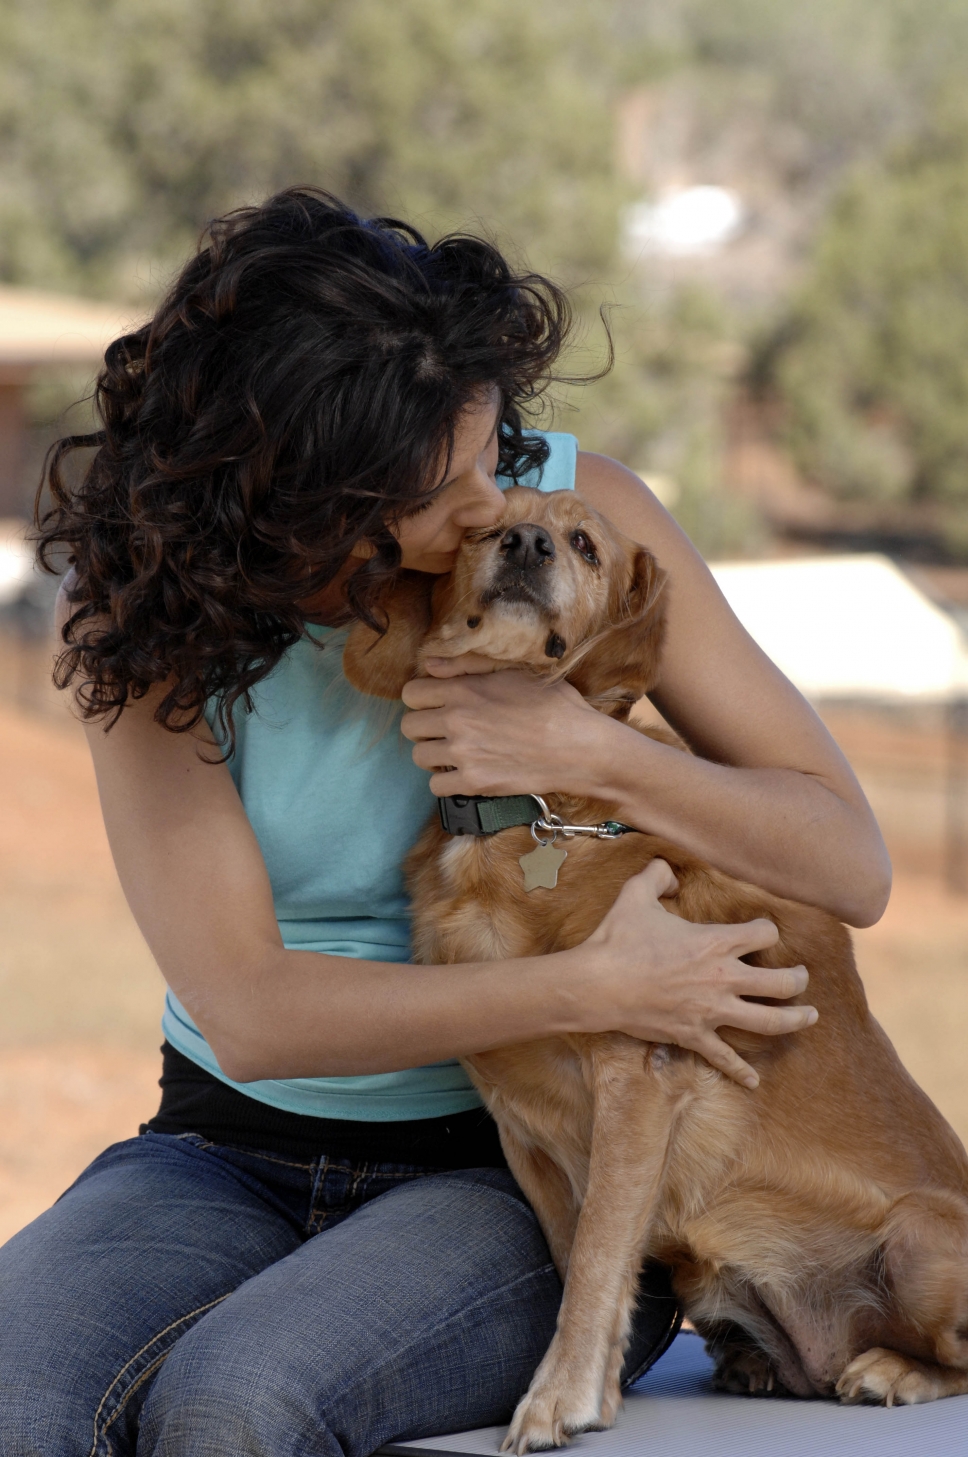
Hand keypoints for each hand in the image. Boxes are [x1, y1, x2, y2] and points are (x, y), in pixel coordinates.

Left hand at [400, 661, 607, 796]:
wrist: (579, 748)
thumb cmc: (554, 705)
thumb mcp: (514, 672)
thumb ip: (467, 664)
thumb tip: (430, 666)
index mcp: (463, 690)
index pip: (411, 693)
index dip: (422, 698)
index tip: (436, 705)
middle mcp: (457, 720)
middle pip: (409, 726)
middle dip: (424, 727)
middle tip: (446, 731)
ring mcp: (463, 753)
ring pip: (419, 757)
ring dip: (434, 755)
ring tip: (456, 753)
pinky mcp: (474, 782)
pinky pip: (435, 786)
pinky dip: (447, 783)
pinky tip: (465, 773)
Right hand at [576, 859, 816, 1087]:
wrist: (598, 984)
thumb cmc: (618, 939)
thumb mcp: (636, 895)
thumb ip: (657, 875)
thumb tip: (668, 870)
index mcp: (715, 942)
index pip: (764, 934)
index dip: (767, 930)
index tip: (763, 932)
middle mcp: (723, 978)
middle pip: (781, 982)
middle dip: (797, 979)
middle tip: (801, 977)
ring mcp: (712, 1011)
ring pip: (769, 1021)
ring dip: (794, 1020)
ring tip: (810, 1016)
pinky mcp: (694, 1035)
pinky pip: (724, 1057)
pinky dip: (740, 1071)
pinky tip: (755, 1081)